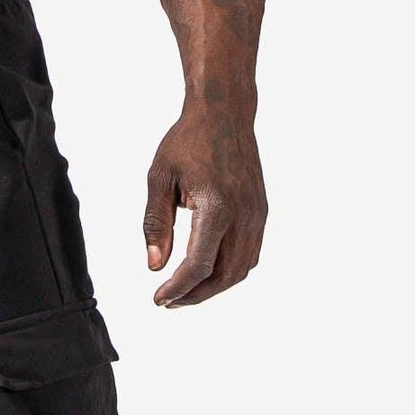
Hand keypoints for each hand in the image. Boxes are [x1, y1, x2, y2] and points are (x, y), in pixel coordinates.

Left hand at [143, 108, 266, 306]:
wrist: (224, 113)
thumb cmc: (187, 141)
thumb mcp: (160, 179)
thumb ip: (156, 224)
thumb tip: (154, 266)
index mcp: (216, 207)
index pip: (199, 265)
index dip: (178, 289)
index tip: (158, 300)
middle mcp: (243, 215)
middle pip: (224, 275)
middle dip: (196, 295)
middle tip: (169, 301)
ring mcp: (257, 215)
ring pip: (241, 268)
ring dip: (214, 286)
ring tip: (186, 291)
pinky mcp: (260, 212)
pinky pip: (250, 253)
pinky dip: (229, 270)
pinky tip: (207, 271)